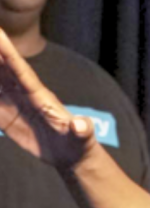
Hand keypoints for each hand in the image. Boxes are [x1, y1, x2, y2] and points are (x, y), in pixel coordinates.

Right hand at [0, 29, 95, 167]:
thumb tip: (81, 126)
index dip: (8, 52)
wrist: (71, 155)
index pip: (20, 70)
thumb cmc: (80, 143)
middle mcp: (24, 95)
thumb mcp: (83, 137)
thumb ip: (82, 130)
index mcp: (40, 96)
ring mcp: (14, 105)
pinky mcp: (6, 118)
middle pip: (2, 69)